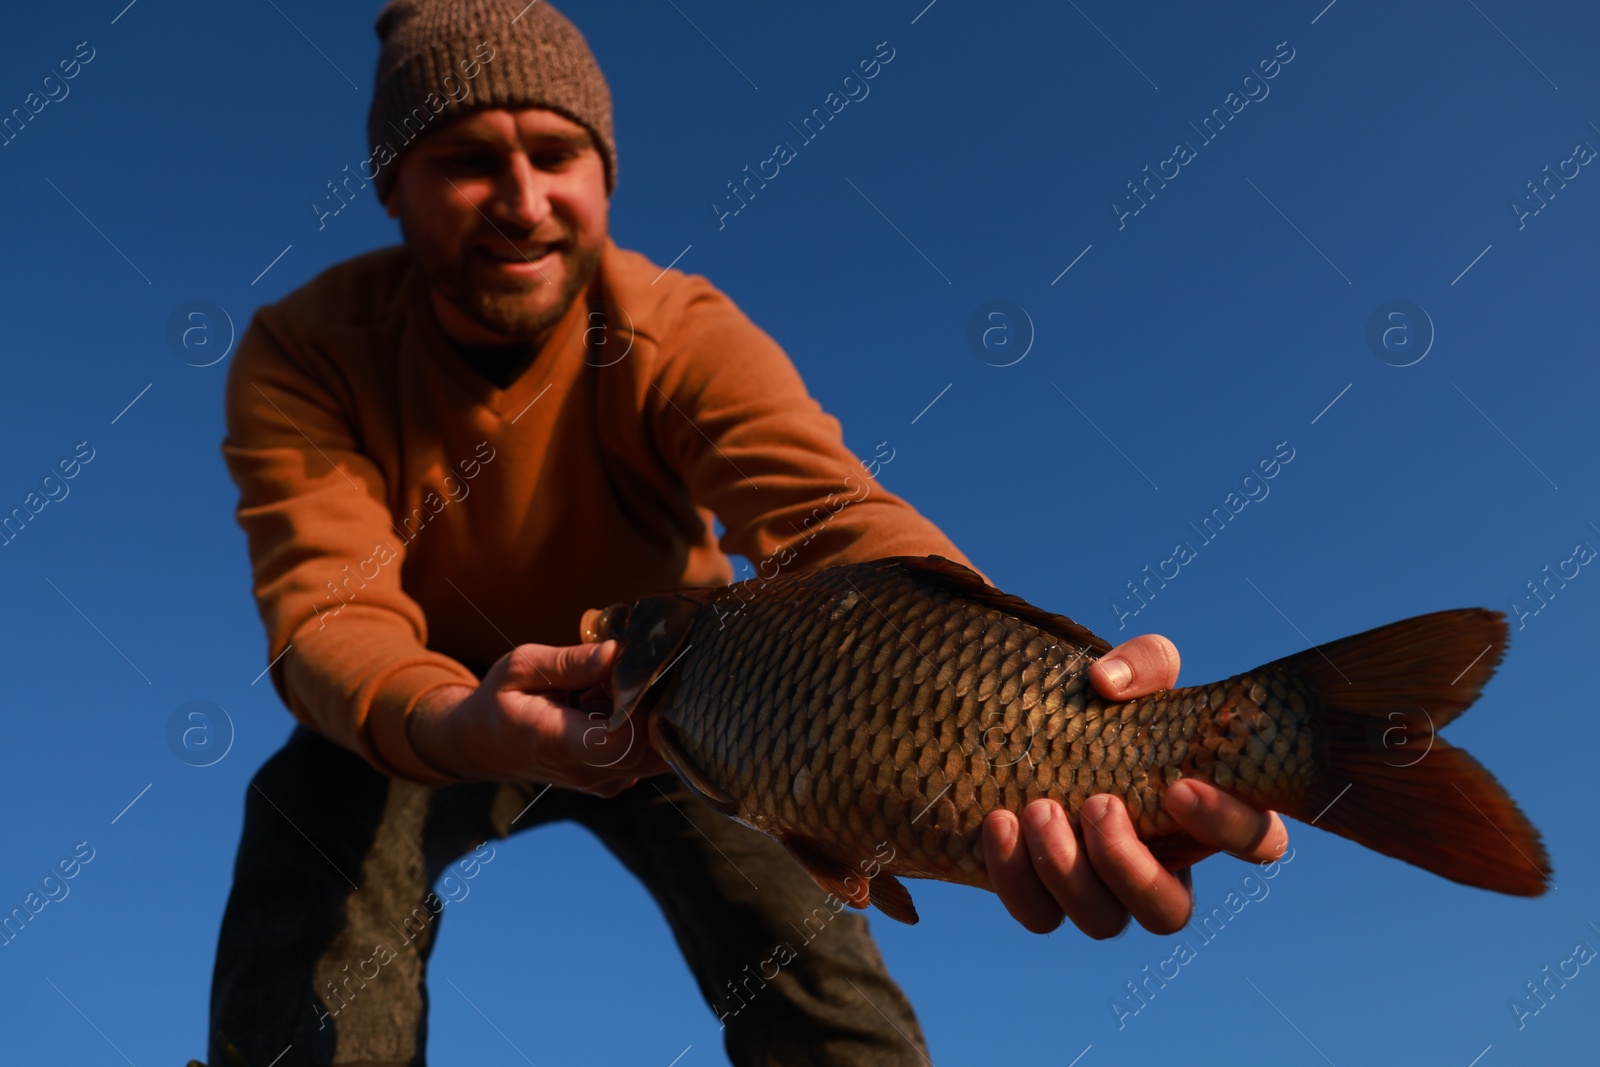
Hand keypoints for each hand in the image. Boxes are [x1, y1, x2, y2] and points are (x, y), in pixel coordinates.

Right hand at [408, 640, 669, 793]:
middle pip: (652, 751)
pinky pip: (648, 757)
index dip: (638, 707)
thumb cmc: (500, 701)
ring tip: (616, 691)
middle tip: (628, 675)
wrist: (484, 746)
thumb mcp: (522, 667)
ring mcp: (602, 782)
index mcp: (557, 742)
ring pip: (657, 755)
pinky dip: (645, 729)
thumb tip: (616, 652)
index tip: (627, 674)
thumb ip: (570, 662)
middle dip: (654, 706)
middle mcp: (585, 772)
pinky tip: (615, 707)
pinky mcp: (614, 781)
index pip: (621, 741)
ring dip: (651, 717)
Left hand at [982, 633, 1289, 936]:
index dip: (1229, 826)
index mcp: (1207, 816)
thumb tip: (1105, 683)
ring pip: (1102, 922)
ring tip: (1038, 807)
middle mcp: (1162, 867)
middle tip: (1096, 802)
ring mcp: (1105, 890)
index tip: (1178, 785)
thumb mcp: (1136, 672)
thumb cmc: (1109, 706)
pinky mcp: (1048, 895)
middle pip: (1168, 912)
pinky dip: (1016, 878)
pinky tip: (1000, 822)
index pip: (1257, 843)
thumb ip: (1141, 663)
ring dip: (1066, 871)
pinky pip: (1039, 915)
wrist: (1038, 730)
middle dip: (1128, 865)